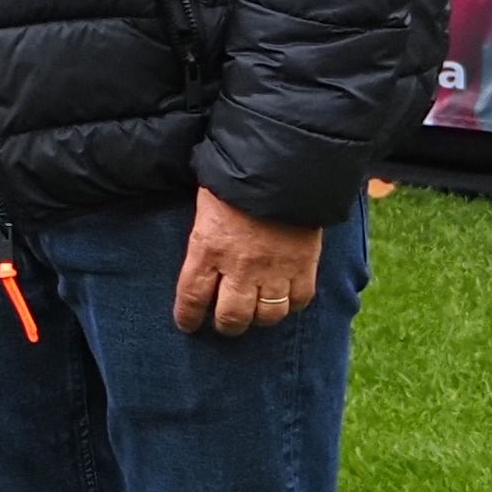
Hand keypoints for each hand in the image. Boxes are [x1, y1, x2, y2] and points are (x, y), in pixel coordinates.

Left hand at [172, 189, 324, 335]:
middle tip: (226, 324)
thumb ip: (203, 234)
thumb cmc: (235, 178)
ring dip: (260, 319)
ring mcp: (274, 270)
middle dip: (226, 325)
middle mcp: (239, 267)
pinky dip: (292, 304)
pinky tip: (286, 299)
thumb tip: (199, 250)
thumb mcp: (205, 204)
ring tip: (257, 314)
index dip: (188, 317)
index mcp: (207, 249)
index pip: (192, 297)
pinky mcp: (303, 266)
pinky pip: (299, 300)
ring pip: (266, 315)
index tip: (187, 325)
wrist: (283, 166)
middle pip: (231, 316)